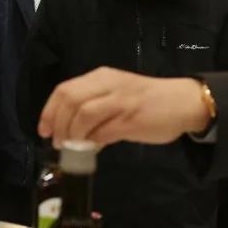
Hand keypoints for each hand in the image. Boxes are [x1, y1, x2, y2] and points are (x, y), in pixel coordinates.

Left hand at [38, 67, 210, 146]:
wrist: (183, 102)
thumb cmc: (148, 100)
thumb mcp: (117, 96)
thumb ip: (95, 111)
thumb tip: (74, 134)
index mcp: (102, 77)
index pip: (65, 90)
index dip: (49, 111)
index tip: (44, 130)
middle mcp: (109, 85)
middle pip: (70, 100)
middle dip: (58, 124)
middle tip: (58, 141)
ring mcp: (120, 101)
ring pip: (83, 114)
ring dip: (73, 134)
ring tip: (72, 147)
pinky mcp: (131, 119)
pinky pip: (103, 132)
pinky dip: (92, 142)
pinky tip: (92, 149)